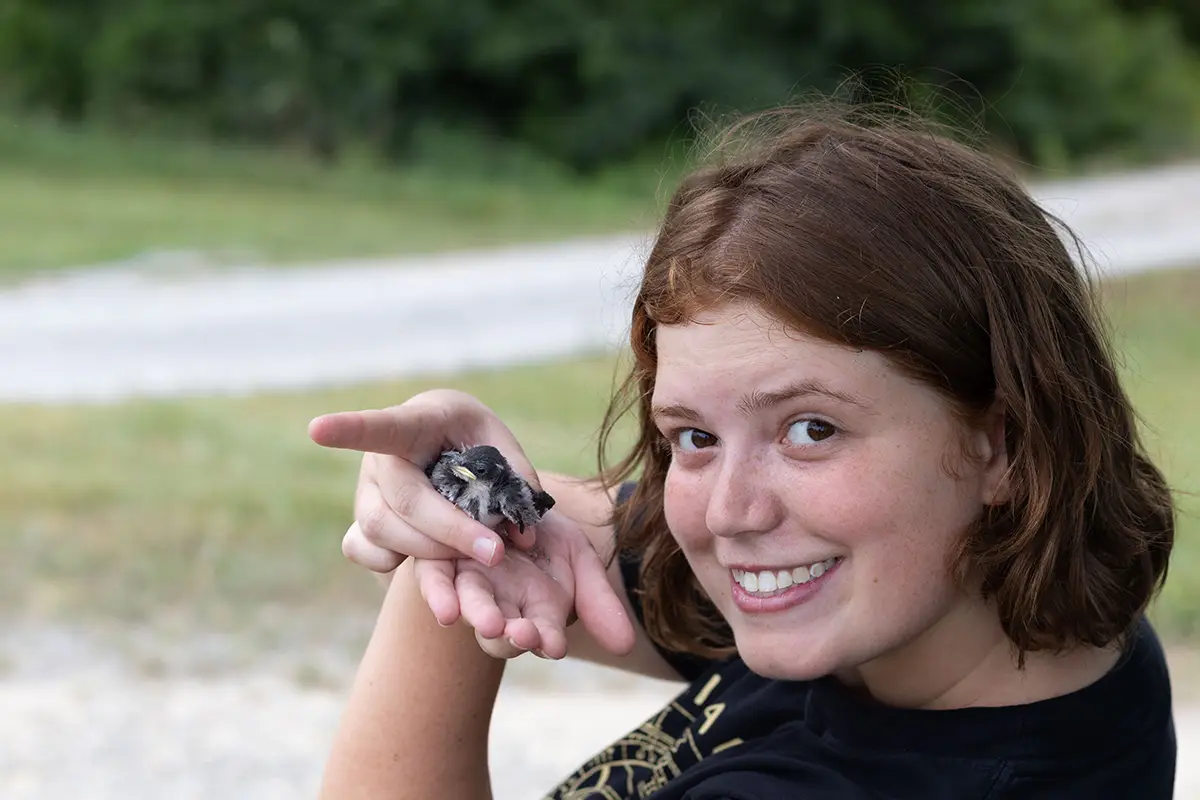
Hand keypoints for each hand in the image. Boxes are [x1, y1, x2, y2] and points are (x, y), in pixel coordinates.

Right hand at [307, 390, 635, 657]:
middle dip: (450, 532)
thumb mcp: (502, 445)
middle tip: (495, 553)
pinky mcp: (361, 523)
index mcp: (416, 423)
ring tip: (474, 555)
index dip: (348, 428)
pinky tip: (430, 561)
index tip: (316, 429)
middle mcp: (381, 457)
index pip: (381, 426)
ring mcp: (365, 491)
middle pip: (404, 500)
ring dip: (431, 550)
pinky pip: (362, 549)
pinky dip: (393, 562)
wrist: (446, 448)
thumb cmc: (473, 439)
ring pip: (382, 529)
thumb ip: (518, 480)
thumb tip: (525, 537)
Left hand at [414, 509, 626, 658]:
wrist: (508, 493)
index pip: (539, 635)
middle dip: (507, 636)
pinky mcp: (439, 559)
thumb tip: (625, 647)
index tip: (553, 644)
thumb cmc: (548, 533)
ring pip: (466, 607)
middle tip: (520, 634)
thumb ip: (598, 602)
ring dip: (474, 615)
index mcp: (533, 612)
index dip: (545, 640)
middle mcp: (497, 604)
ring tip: (486, 622)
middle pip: (497, 631)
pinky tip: (445, 603)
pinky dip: (439, 591)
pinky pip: (434, 578)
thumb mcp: (580, 560)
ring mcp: (466, 583)